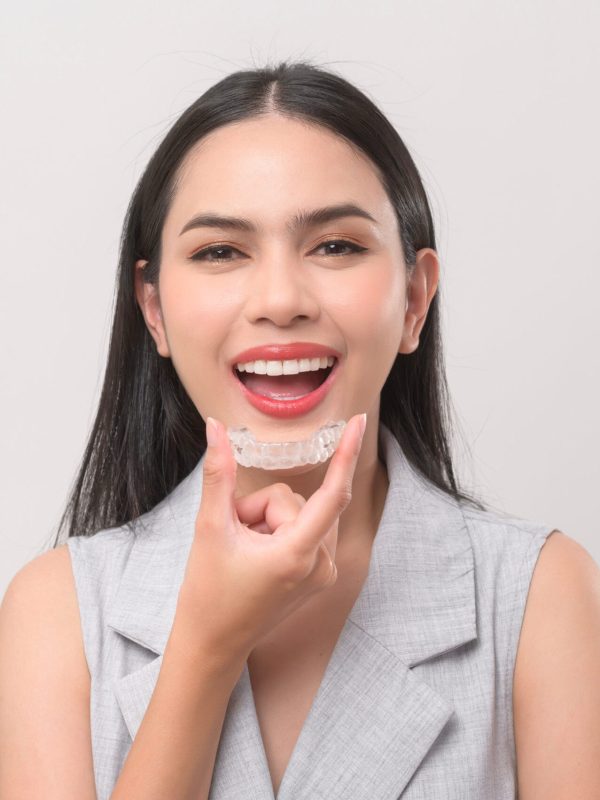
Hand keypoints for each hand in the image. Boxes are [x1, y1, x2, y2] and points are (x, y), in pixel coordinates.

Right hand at [176, 413, 366, 660]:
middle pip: (295, 501)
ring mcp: (322, 572)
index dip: (347, 454)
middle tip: (235, 537)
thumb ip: (219, 474)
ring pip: (298, 513)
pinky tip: (257, 556)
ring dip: (267, 521)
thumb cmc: (208, 594)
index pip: (333, 494)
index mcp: (298, 555)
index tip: (359, 422)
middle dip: (260, 508)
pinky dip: (278, 531)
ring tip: (245, 551)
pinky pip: (303, 529)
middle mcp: (320, 564)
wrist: (212, 645)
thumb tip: (215, 427)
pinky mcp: (318, 576)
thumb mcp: (209, 528)